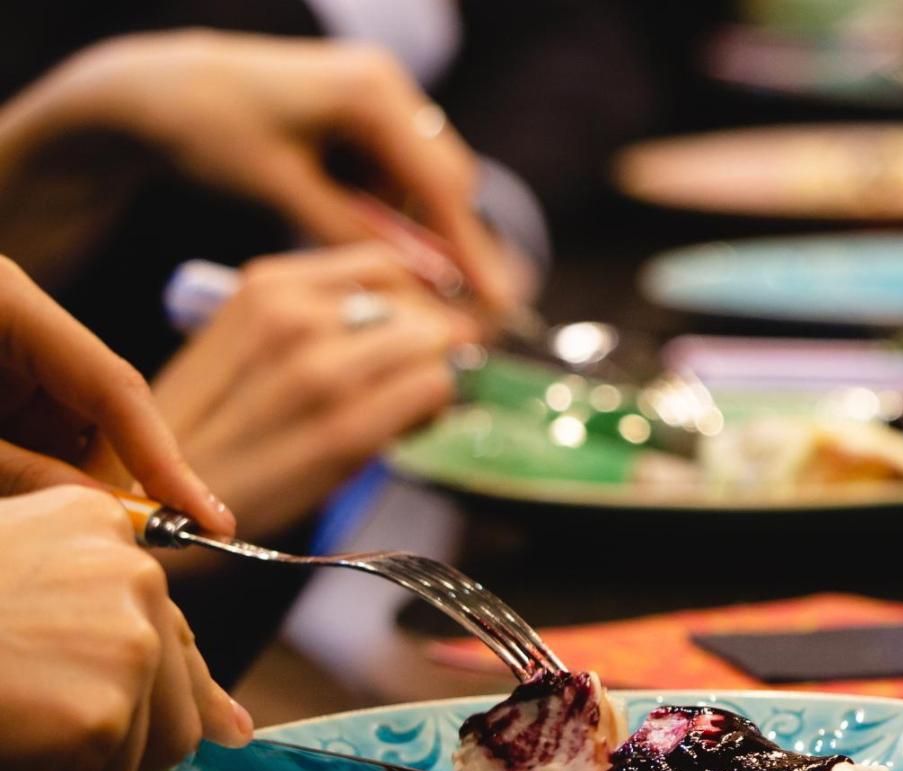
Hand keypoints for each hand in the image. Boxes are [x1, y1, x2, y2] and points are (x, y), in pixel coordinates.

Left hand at [0, 256, 231, 532]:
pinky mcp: (0, 373)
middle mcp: (24, 319)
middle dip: (106, 480)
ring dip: (65, 479)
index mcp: (9, 303)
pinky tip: (15, 483)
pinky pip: (44, 429)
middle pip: (105, 410)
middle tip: (105, 539)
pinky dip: (40, 468)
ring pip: (77, 427)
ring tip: (26, 501)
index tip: (204, 519)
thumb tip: (110, 516)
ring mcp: (13, 345)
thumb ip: (22, 472)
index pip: (117, 387)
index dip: (163, 460)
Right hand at [0, 486, 251, 770]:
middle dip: (124, 736)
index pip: (165, 618)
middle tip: (43, 750)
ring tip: (11, 753)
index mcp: (96, 523)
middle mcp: (132, 570)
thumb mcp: (6, 572)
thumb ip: (85, 614)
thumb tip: (221, 718)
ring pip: (154, 743)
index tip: (222, 725)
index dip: (180, 684)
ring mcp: (127, 637)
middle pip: (176, 686)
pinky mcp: (106, 709)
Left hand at [8, 30, 513, 308]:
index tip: (497, 303)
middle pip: (444, 182)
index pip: (444, 186)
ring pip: (421, 182)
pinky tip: (335, 217)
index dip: (472, 251)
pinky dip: (378, 208)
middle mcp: (387, 87)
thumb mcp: (279, 188)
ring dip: (403, 225)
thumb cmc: (207, 129)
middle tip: (443, 303)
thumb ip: (350, 233)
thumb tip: (415, 285)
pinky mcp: (364, 111)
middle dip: (441, 241)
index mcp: (371, 95)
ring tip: (353, 252)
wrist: (154, 86)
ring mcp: (378, 95)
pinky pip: (394, 173)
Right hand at [152, 244, 471, 542]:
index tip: (418, 333)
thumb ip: (317, 316)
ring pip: (435, 345)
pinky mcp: (346, 427)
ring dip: (437, 376)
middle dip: (435, 343)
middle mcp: (295, 316)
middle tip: (419, 381)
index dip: (417, 301)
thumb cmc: (211, 429)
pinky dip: (434, 410)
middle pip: (420, 307)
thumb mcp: (248, 342)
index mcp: (269, 286)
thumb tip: (412, 315)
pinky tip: (404, 431)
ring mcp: (320, 370)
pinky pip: (432, 390)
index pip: (388, 266)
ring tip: (408, 409)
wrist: (163, 501)